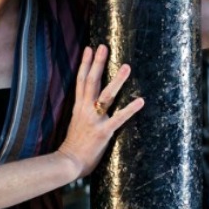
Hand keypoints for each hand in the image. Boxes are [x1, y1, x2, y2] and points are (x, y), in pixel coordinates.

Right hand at [56, 45, 143, 177]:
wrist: (67, 162)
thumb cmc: (72, 147)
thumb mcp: (75, 124)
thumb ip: (82, 114)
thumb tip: (89, 107)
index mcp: (78, 107)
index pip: (81, 80)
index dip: (85, 63)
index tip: (89, 49)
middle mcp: (85, 109)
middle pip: (91, 81)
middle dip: (98, 63)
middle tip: (103, 46)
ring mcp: (94, 119)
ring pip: (106, 95)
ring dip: (117, 80)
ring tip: (127, 67)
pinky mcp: (103, 131)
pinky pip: (119, 118)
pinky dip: (130, 109)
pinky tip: (140, 100)